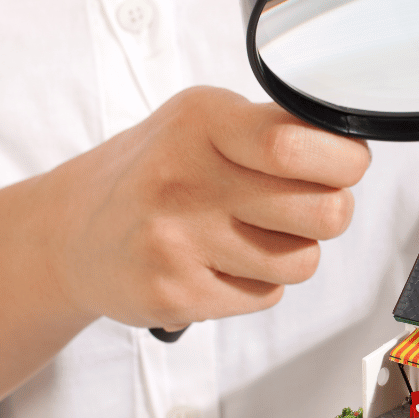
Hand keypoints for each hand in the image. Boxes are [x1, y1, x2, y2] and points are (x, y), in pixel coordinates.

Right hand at [40, 86, 369, 329]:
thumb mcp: (200, 122)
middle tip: (307, 204)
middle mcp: (184, 179)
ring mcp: (177, 242)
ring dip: (292, 251)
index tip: (346, 163)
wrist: (70, 233)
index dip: (344, 160)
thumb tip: (348, 148)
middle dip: (332, 210)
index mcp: (200, 122)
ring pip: (304, 261)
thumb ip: (270, 127)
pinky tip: (220, 262)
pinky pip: (267, 295)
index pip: (297, 144)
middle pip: (323, 211)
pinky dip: (258, 282)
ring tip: (251, 234)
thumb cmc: (153, 173)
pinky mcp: (176, 295)